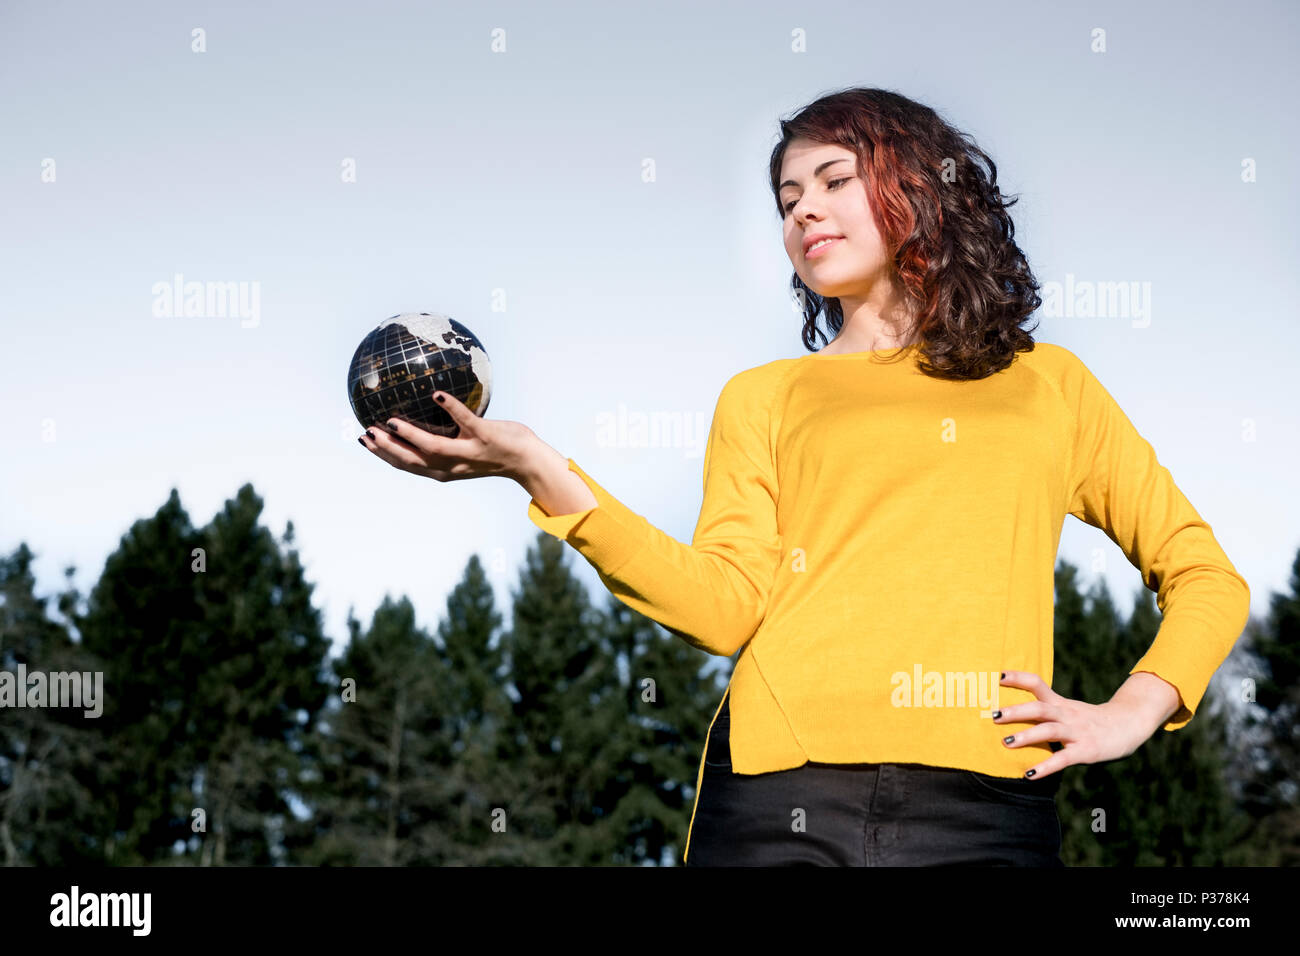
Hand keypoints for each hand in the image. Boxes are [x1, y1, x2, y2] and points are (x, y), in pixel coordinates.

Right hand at [357, 390, 535, 481]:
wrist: (528, 461)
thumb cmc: (495, 450)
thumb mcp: (464, 451)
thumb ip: (444, 440)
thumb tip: (425, 412)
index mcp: (445, 471)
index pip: (409, 465)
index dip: (385, 456)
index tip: (365, 442)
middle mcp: (454, 466)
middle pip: (414, 462)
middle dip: (388, 450)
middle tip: (367, 434)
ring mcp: (470, 452)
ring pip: (434, 448)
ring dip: (410, 436)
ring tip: (390, 421)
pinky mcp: (485, 436)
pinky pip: (465, 420)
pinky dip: (450, 407)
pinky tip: (436, 393)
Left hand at [992, 670, 1163, 780]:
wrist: (1128, 725)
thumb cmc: (1090, 719)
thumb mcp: (1068, 709)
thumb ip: (1046, 709)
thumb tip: (1012, 711)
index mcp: (1060, 703)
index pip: (1038, 684)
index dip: (1018, 678)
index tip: (998, 675)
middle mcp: (1067, 714)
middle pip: (1039, 708)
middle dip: (1016, 711)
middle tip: (993, 715)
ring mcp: (1077, 732)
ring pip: (1049, 730)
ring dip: (1027, 736)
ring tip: (1006, 742)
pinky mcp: (1086, 751)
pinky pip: (1062, 759)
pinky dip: (1045, 767)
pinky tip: (1029, 774)